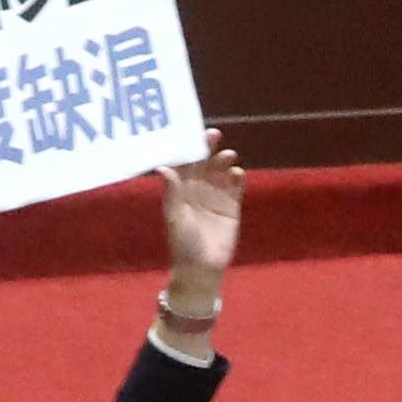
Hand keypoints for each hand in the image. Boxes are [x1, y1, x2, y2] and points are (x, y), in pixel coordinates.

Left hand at [158, 138, 248, 311]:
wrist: (202, 269)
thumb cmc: (183, 244)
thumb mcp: (175, 217)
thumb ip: (172, 192)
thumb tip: (163, 167)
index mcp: (181, 188)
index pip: (184, 161)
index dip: (187, 146)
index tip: (190, 132)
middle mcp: (198, 187)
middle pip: (204, 161)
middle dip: (208, 146)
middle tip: (213, 134)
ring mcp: (216, 195)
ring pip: (221, 170)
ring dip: (224, 160)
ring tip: (228, 156)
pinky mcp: (232, 206)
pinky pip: (236, 187)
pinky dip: (238, 178)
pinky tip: (237, 174)